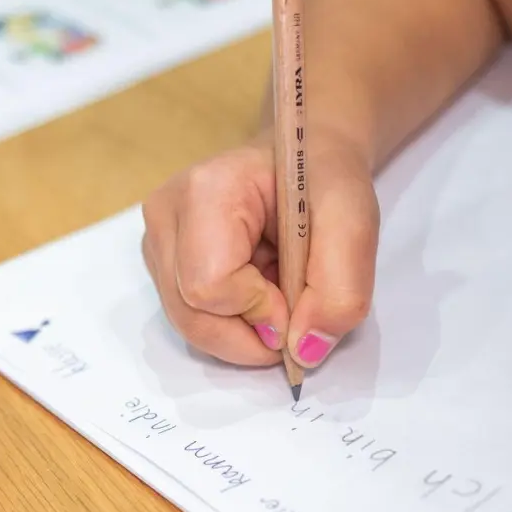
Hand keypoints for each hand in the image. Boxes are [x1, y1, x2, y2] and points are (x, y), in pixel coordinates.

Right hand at [140, 136, 378, 367]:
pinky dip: (231, 322)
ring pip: (187, 323)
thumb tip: (304, 352)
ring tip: (275, 291)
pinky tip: (256, 291)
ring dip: (242, 328)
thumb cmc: (325, 180)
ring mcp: (157, 240)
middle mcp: (165, 215)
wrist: (304, 159)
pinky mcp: (161, 262)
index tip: (298, 293)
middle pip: (189, 315)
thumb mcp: (354, 225)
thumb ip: (340, 290)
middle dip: (249, 333)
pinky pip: (189, 318)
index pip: (208, 286)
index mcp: (204, 191)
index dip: (260, 310)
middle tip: (293, 312)